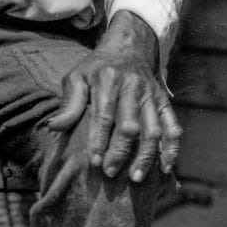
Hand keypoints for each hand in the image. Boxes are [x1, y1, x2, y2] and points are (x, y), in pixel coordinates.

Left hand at [47, 11, 180, 182]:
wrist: (128, 49)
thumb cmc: (95, 69)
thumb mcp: (76, 77)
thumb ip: (69, 103)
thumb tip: (53, 127)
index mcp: (108, 80)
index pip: (104, 115)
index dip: (99, 140)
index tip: (93, 162)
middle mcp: (133, 87)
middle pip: (130, 125)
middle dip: (121, 151)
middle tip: (111, 173)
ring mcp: (151, 95)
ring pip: (153, 129)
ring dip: (146, 155)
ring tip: (137, 178)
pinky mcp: (165, 101)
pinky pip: (172, 125)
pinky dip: (172, 147)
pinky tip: (166, 168)